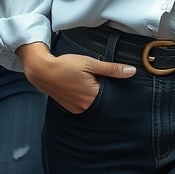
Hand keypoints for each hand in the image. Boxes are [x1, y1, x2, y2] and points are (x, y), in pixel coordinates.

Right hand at [18, 42, 134, 113]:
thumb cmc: (66, 65)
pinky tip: (81, 88)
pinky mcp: (71, 109)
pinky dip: (86, 99)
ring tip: (88, 83)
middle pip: (104, 101)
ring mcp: (78, 110)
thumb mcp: (90, 63)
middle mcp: (87, 107)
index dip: (114, 86)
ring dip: (95, 95)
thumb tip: (132, 71)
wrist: (42, 70)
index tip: (112, 80)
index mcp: (94, 97)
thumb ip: (111, 69)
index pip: (113, 96)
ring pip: (94, 104)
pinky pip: (84, 106)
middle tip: (98, 79)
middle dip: (104, 91)